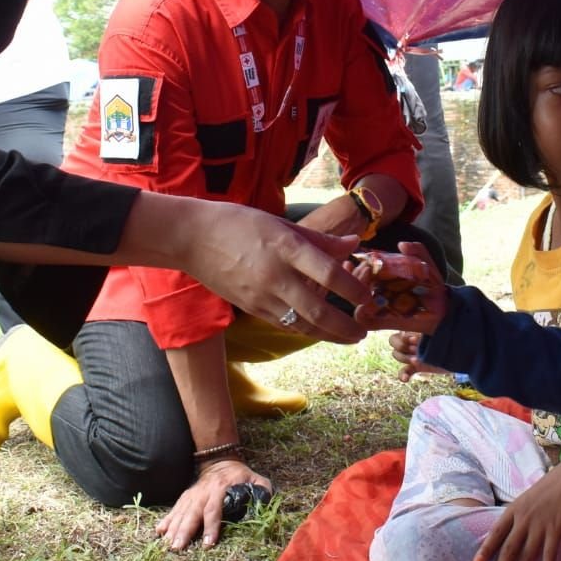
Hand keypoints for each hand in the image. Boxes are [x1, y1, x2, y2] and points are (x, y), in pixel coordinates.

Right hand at [155, 457, 271, 549]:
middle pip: (193, 513)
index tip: (208, 544)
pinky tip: (159, 531)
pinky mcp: (186, 496)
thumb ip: (263, 489)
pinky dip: (167, 519)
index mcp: (220, 488)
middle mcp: (203, 492)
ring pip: (181, 512)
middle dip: (185, 531)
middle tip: (177, 548)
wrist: (221, 460)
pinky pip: (175, 508)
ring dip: (173, 528)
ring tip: (168, 544)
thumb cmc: (240, 475)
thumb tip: (268, 503)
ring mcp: (193, 494)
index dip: (211, 527)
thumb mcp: (256, 478)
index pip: (214, 510)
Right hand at [164, 197, 369, 342]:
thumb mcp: (281, 222)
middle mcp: (275, 275)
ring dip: (329, 335)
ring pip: (302, 324)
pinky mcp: (251, 308)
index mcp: (285, 247)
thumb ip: (320, 238)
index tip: (369, 297)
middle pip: (318, 310)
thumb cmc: (238, 222)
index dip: (353, 289)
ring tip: (349, 338)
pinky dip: (306, 330)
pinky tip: (320, 331)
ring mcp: (261, 296)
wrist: (191, 238)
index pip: (328, 273)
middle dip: (346, 326)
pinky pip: (284, 325)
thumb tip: (354, 244)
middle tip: (365, 332)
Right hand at [352, 241, 446, 333]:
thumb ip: (417, 252)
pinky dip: (360, 312)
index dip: (353, 265)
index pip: (360, 270)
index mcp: (383, 277)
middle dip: (355, 275)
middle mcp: (377, 291)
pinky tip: (366, 303)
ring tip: (367, 282)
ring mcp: (377, 307)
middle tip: (366, 269)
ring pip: (355, 300)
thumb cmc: (431, 286)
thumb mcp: (424, 265)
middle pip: (353, 284)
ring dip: (355, 290)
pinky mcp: (380, 322)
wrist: (443, 307)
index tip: (355, 260)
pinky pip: (363, 319)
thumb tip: (403, 244)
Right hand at [388, 330, 446, 380]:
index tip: (416, 339)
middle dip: (403, 348)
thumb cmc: (448, 336)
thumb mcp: (434, 331)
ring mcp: (413, 354)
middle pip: (394, 345)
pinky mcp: (417, 366)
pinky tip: (405, 379)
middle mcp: (411, 342)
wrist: (460, 351)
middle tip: (416, 350)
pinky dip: (403, 375)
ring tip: (417, 360)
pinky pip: (405, 371)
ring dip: (405, 359)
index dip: (404, 338)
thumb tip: (408, 335)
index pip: (398, 333)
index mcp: (414, 331)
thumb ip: (421, 331)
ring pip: (398, 356)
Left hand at [473, 462, 560, 560]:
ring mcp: (540, 526)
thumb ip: (515, 516)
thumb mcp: (524, 500)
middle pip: (508, 550)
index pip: (496, 533)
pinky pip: (549, 555)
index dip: (486, 550)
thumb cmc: (547, 489)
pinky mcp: (556, 530)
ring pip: (526, 556)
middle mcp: (523, 520)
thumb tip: (505, 531)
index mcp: (513, 511)